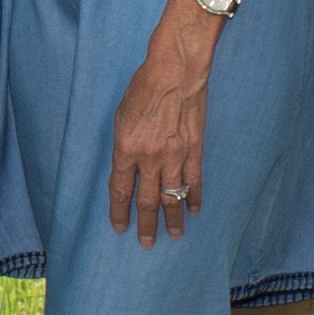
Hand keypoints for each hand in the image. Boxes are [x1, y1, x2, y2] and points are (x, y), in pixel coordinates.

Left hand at [108, 8, 217, 243]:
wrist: (175, 70)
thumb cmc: (143, 87)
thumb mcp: (121, 116)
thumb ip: (123, 145)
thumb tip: (126, 167)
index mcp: (125, 149)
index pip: (120, 190)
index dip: (119, 211)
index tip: (119, 227)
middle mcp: (149, 158)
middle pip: (146, 200)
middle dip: (145, 225)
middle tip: (145, 244)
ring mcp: (174, 156)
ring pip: (173, 197)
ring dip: (173, 219)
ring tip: (174, 236)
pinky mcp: (195, 149)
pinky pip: (195, 181)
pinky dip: (195, 198)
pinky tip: (194, 211)